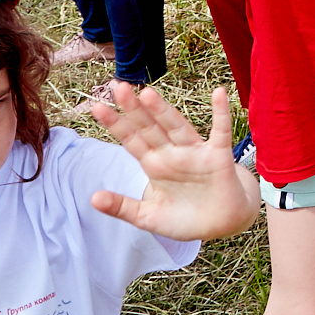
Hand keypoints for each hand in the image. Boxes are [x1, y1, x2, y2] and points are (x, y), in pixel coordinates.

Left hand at [86, 85, 256, 241]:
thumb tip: (92, 198)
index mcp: (154, 165)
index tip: (97, 108)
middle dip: (134, 110)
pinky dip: (221, 113)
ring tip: (147, 93)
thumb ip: (122, 207)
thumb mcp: (149, 217)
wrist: (222, 225)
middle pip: (150, 128)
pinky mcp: (218, 156)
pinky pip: (220, 131)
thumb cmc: (186, 219)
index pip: (131, 140)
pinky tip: (218, 93)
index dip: (116, 125)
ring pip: (176, 126)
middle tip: (119, 88)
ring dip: (163, 111)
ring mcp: (195, 153)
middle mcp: (172, 154)